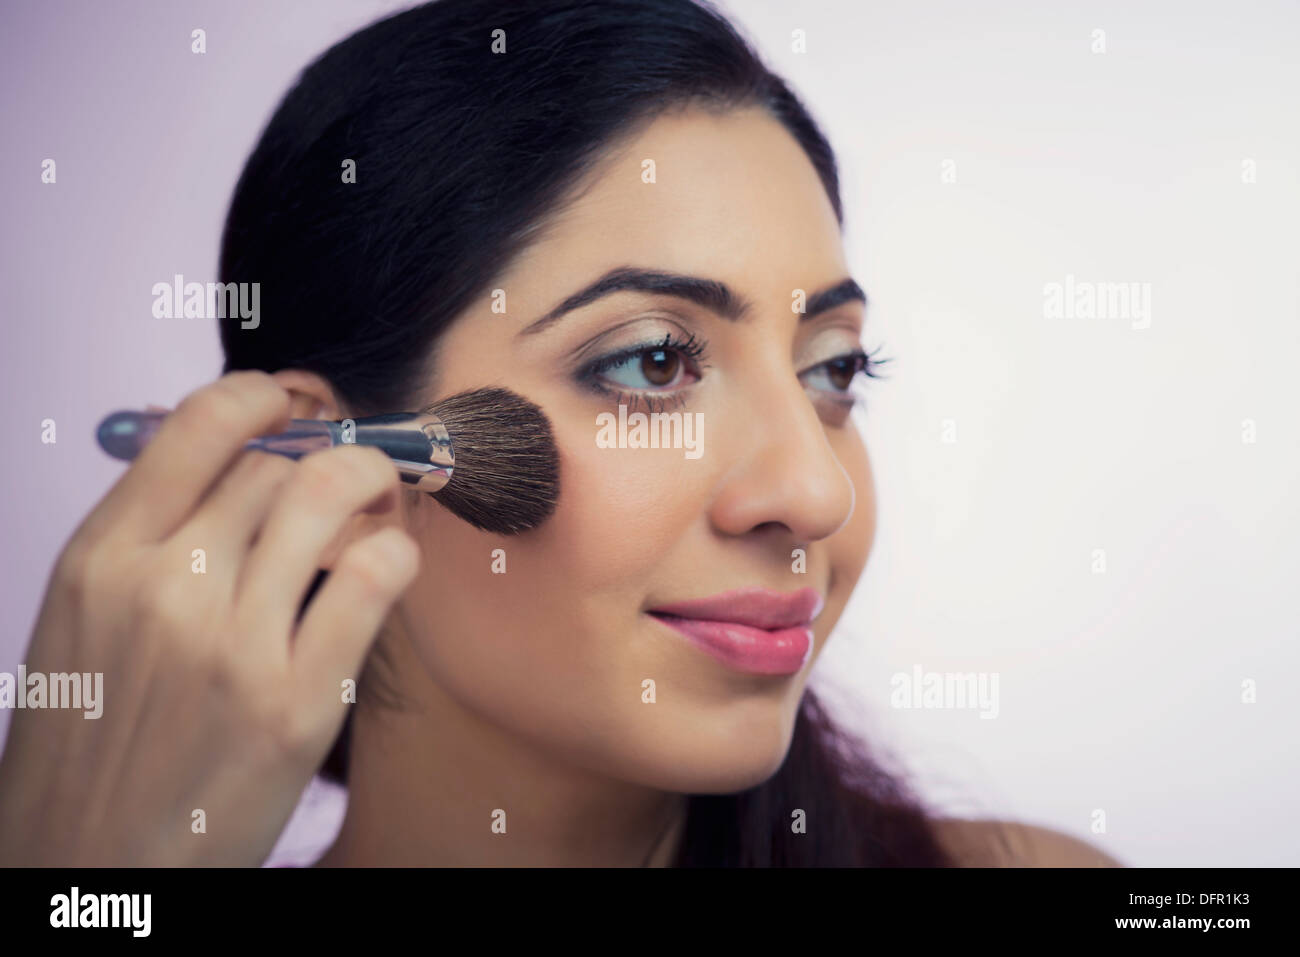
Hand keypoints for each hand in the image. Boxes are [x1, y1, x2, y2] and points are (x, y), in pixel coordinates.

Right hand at [0, 370, 417, 864]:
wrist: (84, 863)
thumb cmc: (94, 736)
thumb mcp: (86, 618)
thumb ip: (151, 535)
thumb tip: (239, 457)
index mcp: (102, 557)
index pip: (199, 424)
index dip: (262, 397)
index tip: (291, 402)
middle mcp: (165, 588)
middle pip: (280, 462)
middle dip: (330, 451)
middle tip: (355, 467)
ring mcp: (233, 645)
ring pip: (330, 496)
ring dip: (373, 483)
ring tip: (380, 502)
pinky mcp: (296, 703)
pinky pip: (371, 577)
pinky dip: (396, 551)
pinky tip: (389, 564)